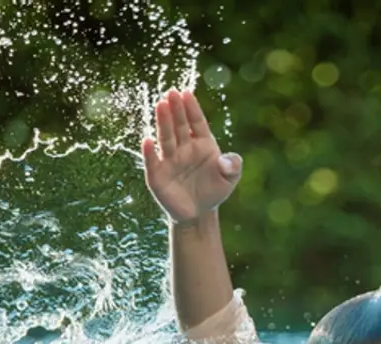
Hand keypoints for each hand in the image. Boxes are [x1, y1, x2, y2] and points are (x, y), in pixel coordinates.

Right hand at [142, 89, 242, 224]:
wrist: (199, 213)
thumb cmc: (214, 191)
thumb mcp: (230, 179)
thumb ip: (233, 166)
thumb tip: (226, 160)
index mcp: (203, 144)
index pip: (196, 122)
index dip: (192, 108)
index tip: (187, 93)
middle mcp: (184, 148)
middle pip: (179, 126)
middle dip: (176, 110)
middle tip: (171, 93)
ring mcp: (170, 160)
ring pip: (166, 138)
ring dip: (163, 122)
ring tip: (160, 105)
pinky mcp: (158, 175)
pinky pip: (153, 161)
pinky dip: (149, 152)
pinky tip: (147, 140)